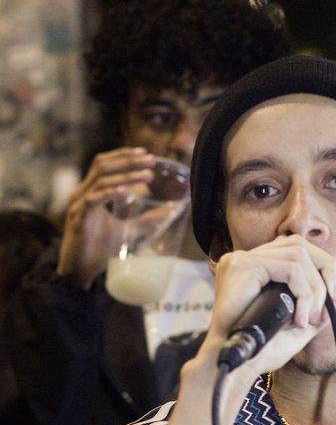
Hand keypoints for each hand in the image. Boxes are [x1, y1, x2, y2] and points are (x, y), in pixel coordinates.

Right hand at [57, 147, 156, 286]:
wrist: (80, 271)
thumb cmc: (99, 249)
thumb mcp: (126, 231)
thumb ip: (144, 220)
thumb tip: (169, 213)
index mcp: (90, 191)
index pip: (103, 163)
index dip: (123, 155)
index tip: (145, 153)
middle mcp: (81, 193)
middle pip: (102, 165)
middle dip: (127, 160)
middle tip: (150, 160)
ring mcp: (78, 205)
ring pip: (101, 180)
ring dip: (126, 176)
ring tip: (147, 176)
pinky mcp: (78, 219)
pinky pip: (94, 199)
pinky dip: (112, 193)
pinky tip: (128, 191)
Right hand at [203, 234, 335, 377]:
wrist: (236, 366)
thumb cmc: (262, 349)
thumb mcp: (298, 324)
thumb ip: (318, 304)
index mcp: (256, 267)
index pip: (295, 248)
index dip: (320, 266)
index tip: (330, 298)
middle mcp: (247, 257)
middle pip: (299, 244)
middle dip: (324, 272)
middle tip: (327, 305)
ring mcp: (242, 259)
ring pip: (298, 256)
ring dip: (315, 289)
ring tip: (310, 319)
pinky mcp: (243, 266)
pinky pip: (290, 269)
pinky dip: (304, 293)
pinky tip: (300, 319)